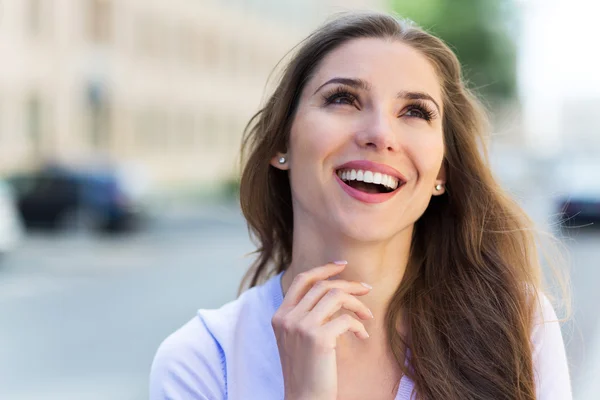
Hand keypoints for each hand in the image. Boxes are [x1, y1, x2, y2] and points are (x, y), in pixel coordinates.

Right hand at [272, 262, 372, 399]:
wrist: (304, 399)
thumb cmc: (307, 371)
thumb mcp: (297, 338)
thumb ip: (306, 314)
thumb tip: (333, 290)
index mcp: (280, 315)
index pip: (301, 279)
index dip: (323, 269)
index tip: (342, 265)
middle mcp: (287, 317)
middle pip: (323, 286)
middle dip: (349, 284)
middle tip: (366, 289)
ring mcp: (301, 326)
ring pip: (336, 296)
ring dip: (357, 303)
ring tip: (367, 316)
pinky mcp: (318, 338)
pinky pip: (346, 320)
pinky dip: (359, 326)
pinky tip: (362, 337)